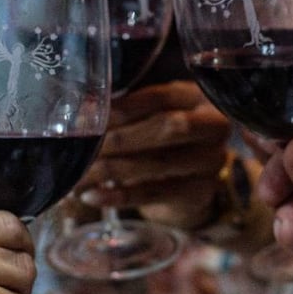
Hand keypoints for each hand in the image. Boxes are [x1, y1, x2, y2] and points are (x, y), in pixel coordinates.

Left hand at [76, 81, 231, 228]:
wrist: (190, 184)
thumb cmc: (165, 140)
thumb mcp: (154, 117)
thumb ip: (127, 111)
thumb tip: (83, 113)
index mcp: (199, 98)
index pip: (162, 97)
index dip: (125, 106)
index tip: (90, 115)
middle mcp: (213, 127)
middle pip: (167, 127)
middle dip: (120, 138)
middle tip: (82, 147)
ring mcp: (210, 162)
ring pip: (157, 163)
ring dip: (111, 169)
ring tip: (79, 175)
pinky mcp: (198, 194)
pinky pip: (153, 194)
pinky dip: (118, 196)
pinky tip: (92, 196)